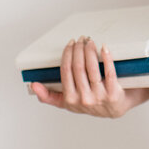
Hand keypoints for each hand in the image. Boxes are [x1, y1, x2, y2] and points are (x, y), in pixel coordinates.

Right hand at [30, 36, 146, 117]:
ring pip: (92, 68)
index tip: (70, 44)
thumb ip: (49, 96)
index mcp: (70, 100)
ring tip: (90, 41)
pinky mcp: (114, 93)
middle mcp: (84, 99)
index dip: (68, 54)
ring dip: (90, 51)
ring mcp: (99, 96)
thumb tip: (33, 85)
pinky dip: (107, 58)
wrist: (115, 109)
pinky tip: (104, 48)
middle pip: (79, 67)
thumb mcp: (67, 103)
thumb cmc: (90, 103)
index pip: (66, 71)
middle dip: (79, 49)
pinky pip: (110, 72)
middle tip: (81, 39)